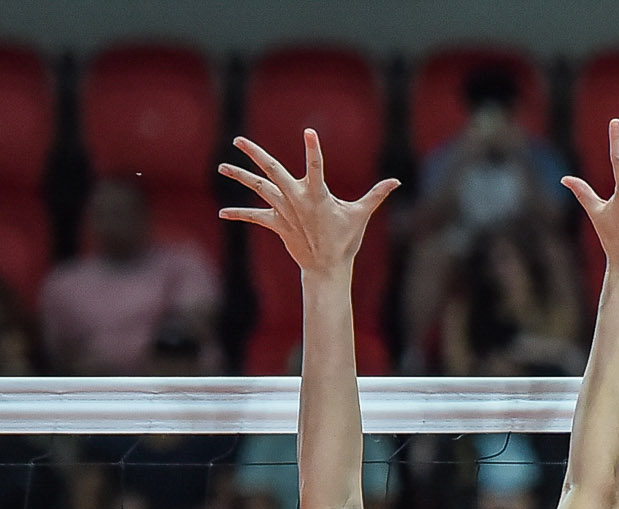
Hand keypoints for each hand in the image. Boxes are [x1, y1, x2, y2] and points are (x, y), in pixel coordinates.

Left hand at [219, 132, 398, 277]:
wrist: (327, 267)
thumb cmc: (346, 240)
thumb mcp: (360, 215)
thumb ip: (376, 195)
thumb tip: (396, 182)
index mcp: (318, 195)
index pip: (316, 166)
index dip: (313, 149)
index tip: (309, 132)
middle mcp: (297, 199)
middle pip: (271, 170)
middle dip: (255, 154)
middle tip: (238, 139)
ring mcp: (284, 210)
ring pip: (258, 188)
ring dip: (239, 176)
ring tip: (222, 167)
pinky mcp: (277, 223)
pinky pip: (255, 217)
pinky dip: (239, 214)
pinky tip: (222, 213)